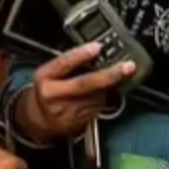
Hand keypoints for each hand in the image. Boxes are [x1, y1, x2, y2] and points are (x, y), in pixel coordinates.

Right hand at [17, 42, 136, 143]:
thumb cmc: (48, 91)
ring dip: (111, 85)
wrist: (40, 121)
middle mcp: (56, 95)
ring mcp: (69, 111)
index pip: (63, 64)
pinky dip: (107, 96)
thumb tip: (96, 52)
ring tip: (117, 75)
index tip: (97, 47)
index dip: (80, 55)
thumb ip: (68, 64)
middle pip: (85, 84)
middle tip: (128, 66)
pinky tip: (104, 91)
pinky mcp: (82, 121)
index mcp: (45, 78)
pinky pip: (100, 104)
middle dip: (109, 75)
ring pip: (98, 95)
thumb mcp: (49, 73)